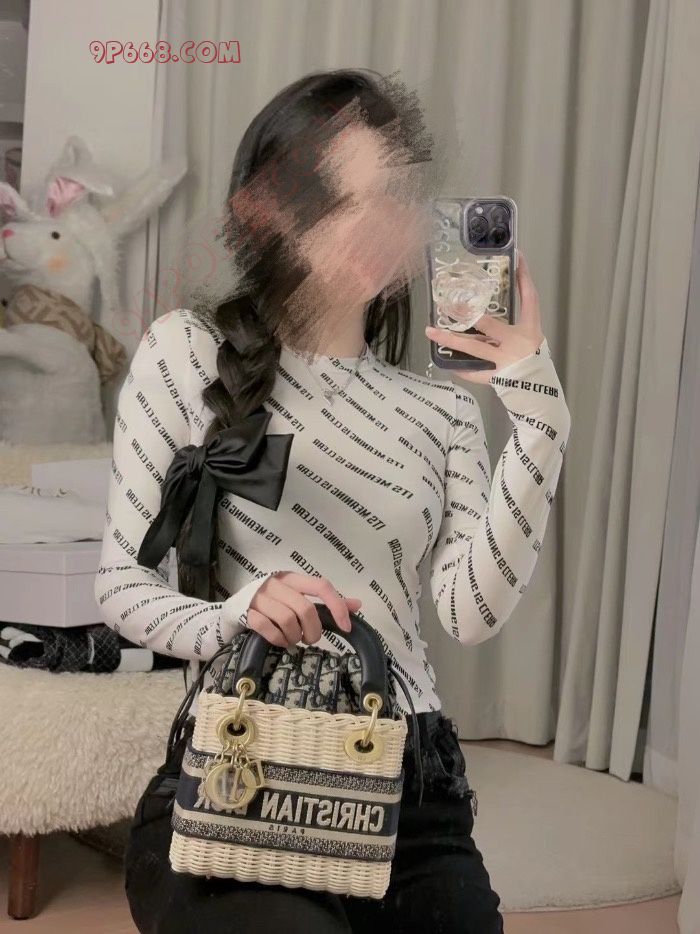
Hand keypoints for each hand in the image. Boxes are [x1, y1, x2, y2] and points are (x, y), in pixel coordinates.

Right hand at [246, 570, 361, 647]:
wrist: (230, 612)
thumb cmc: (270, 606)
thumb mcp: (296, 598)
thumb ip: (324, 601)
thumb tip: (357, 604)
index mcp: (291, 578)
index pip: (321, 585)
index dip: (337, 606)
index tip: (346, 627)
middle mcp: (275, 583)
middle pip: (305, 608)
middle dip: (312, 631)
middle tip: (309, 639)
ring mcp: (258, 597)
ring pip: (288, 620)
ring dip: (294, 637)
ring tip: (292, 640)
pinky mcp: (245, 612)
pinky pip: (269, 629)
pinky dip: (279, 640)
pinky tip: (280, 642)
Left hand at [425, 249, 544, 384]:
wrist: (539, 392)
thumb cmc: (533, 362)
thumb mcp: (531, 337)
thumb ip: (512, 323)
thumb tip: (491, 305)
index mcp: (530, 329)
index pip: (529, 298)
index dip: (524, 277)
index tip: (518, 258)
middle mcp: (517, 343)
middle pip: (489, 323)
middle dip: (469, 314)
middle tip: (451, 304)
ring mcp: (505, 360)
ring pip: (473, 347)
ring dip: (451, 339)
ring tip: (431, 331)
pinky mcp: (496, 377)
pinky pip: (474, 372)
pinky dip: (461, 368)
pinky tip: (447, 363)